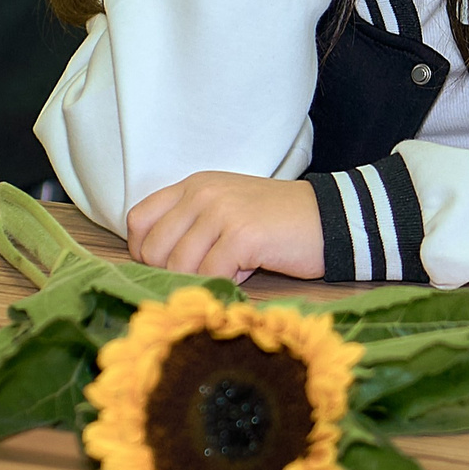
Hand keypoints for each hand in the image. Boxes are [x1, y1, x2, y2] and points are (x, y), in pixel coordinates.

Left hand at [125, 171, 323, 281]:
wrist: (330, 219)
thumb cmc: (277, 223)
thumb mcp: (227, 211)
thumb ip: (191, 226)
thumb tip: (157, 265)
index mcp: (194, 185)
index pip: (138, 220)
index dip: (143, 253)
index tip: (167, 268)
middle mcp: (202, 193)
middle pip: (153, 250)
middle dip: (172, 274)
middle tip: (203, 276)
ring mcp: (221, 212)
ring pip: (178, 267)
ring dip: (200, 281)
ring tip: (228, 273)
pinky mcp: (242, 235)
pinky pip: (211, 275)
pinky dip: (224, 283)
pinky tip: (245, 275)